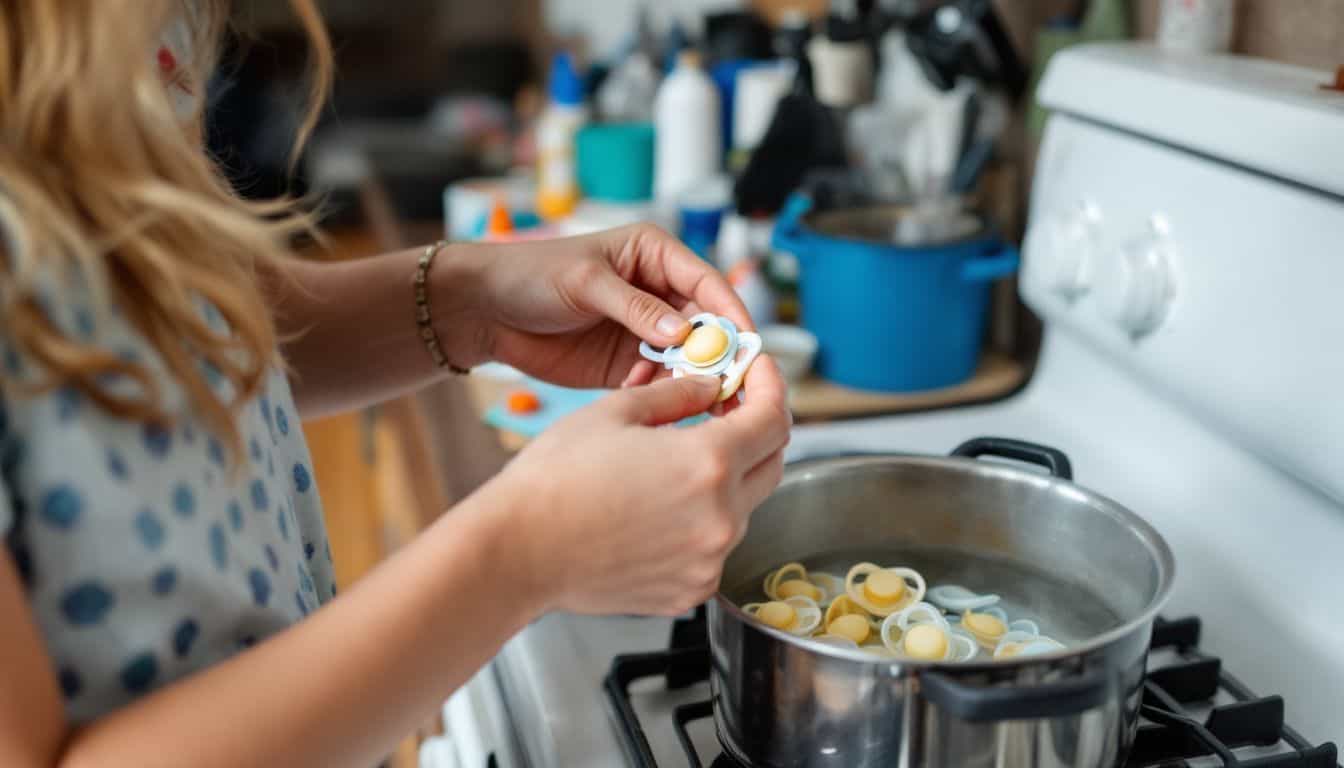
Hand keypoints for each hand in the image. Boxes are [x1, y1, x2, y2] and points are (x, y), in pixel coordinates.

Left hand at [476, 224, 754, 388]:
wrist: (485, 310)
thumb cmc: (531, 274)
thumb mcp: (585, 282)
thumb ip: (634, 307)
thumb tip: (682, 334)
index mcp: (655, 255)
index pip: (708, 285)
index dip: (731, 314)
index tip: (747, 345)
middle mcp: (658, 293)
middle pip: (706, 328)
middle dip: (719, 356)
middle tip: (730, 386)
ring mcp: (644, 331)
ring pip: (687, 360)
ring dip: (692, 380)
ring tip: (691, 402)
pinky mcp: (627, 364)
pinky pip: (658, 383)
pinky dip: (659, 394)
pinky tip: (644, 399)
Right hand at [484, 357, 790, 615]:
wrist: (518, 552)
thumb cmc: (554, 480)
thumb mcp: (618, 413)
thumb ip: (678, 394)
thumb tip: (710, 385)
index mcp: (708, 463)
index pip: (774, 419)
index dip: (772, 387)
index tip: (760, 372)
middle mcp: (721, 518)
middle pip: (772, 464)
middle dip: (759, 431)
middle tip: (728, 410)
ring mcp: (708, 560)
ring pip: (743, 508)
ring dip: (727, 480)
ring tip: (676, 464)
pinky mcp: (690, 590)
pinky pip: (714, 548)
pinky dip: (701, 523)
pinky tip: (659, 509)